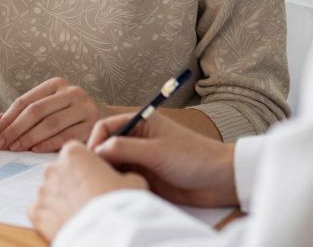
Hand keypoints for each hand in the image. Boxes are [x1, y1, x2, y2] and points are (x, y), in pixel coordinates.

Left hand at [0, 77, 104, 152]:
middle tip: (1, 144)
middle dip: (15, 129)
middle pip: (36, 111)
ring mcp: (84, 108)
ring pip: (50, 124)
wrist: (106, 118)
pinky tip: (34, 150)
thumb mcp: (49, 105)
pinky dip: (48, 144)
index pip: (25, 101)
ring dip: (28, 138)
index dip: (7, 118)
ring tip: (14, 148)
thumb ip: (26, 111)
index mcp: (57, 84)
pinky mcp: (93, 125)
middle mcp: (72, 92)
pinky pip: (65, 136)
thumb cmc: (71, 113)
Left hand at [29, 141, 146, 241]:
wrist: (106, 234)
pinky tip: (66, 221)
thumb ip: (120, 173)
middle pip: (61, 170)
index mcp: (74, 153)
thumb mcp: (133, 180)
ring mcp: (42, 191)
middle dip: (72, 181)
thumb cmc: (120, 204)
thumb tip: (121, 178)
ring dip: (61, 199)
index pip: (75, 151)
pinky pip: (40, 210)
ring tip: (80, 213)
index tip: (95, 176)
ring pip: (50, 191)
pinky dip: (49, 216)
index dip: (86, 164)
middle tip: (89, 197)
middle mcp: (53, 168)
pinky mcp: (36, 213)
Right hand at [87, 110, 238, 207]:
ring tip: (110, 183)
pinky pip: (123, 178)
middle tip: (97, 174)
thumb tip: (97, 151)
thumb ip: (124, 148)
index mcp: (141, 122)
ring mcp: (140, 158)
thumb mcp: (157, 151)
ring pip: (113, 164)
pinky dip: (119, 183)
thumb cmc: (194, 157)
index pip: (106, 127)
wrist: (220, 181)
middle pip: (106, 146)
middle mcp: (137, 139)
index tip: (91, 157)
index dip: (95, 140)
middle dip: (99, 159)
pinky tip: (122, 189)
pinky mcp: (145, 176)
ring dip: (109, 173)